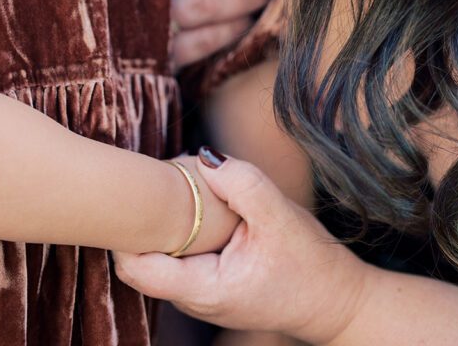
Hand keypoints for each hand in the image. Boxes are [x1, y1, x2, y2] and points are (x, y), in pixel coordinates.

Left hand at [115, 153, 369, 343]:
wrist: (334, 301)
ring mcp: (199, 294)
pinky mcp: (209, 283)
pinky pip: (180, 255)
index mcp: (203, 289)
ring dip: (165, 220)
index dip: (123, 229)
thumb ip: (240, 183)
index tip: (131, 192)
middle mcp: (193, 299)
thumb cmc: (309, 264)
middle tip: (158, 177)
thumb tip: (202, 157)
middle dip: (143, 217)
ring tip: (182, 186)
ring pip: (160, 255)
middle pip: (141, 259)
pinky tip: (200, 203)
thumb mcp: (279, 216)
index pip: (135, 268)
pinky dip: (182, 227)